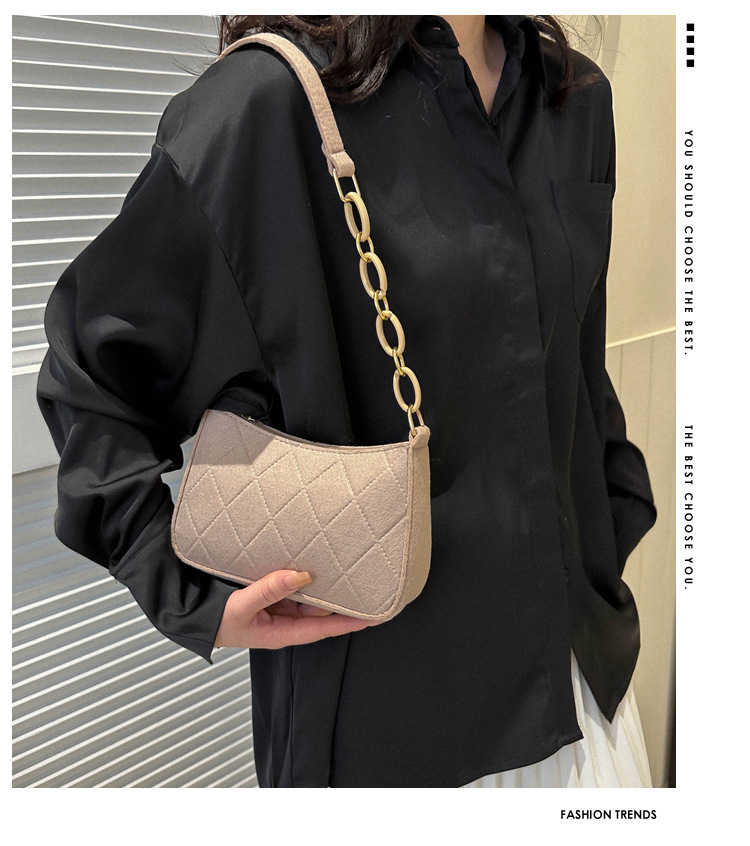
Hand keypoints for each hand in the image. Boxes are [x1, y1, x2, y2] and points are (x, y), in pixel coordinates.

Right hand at [214, 569, 378, 648]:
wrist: (191, 613)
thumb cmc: (214, 622)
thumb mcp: (241, 607)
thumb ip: (269, 590)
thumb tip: (300, 575)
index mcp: (281, 632)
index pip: (323, 628)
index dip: (349, 622)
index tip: (374, 616)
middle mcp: (284, 618)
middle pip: (319, 606)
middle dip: (340, 595)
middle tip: (363, 578)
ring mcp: (278, 604)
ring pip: (307, 591)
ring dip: (320, 580)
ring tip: (340, 562)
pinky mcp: (269, 590)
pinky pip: (291, 581)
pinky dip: (301, 571)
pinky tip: (310, 558)